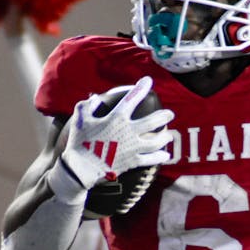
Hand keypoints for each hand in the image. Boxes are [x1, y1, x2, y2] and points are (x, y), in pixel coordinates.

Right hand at [59, 76, 173, 190]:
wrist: (81, 169)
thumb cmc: (79, 142)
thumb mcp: (79, 119)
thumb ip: (87, 106)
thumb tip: (95, 99)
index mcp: (116, 118)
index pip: (132, 99)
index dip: (141, 88)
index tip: (148, 80)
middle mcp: (128, 131)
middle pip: (152, 121)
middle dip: (163, 116)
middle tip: (170, 114)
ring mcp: (132, 148)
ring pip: (156, 141)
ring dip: (164, 137)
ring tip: (169, 135)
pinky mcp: (132, 162)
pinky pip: (150, 159)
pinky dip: (159, 157)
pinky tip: (166, 155)